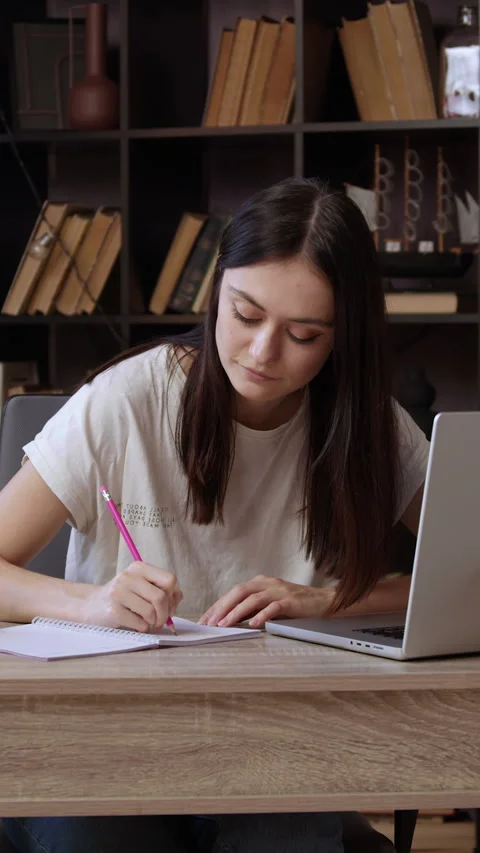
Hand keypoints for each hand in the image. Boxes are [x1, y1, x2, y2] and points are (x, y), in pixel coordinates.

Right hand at [80, 561, 182, 631]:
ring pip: (151, 611)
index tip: (169, 606)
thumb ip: (161, 589)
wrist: (91, 606)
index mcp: (139, 568)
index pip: (170, 579)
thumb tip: (177, 599)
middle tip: (160, 621)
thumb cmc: (123, 598)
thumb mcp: (141, 586)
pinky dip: (143, 628)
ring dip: (153, 622)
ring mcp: (118, 593)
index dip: (174, 596)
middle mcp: (128, 577)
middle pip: (161, 597)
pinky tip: (136, 625)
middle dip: (165, 614)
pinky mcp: (112, 610)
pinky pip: (139, 623)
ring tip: (148, 623)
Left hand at [198, 574, 334, 628]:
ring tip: (225, 625)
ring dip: (236, 612)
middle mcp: (267, 583)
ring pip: (253, 599)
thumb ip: (252, 608)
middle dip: (222, 608)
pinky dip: (262, 615)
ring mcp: (279, 591)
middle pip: (239, 592)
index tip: (205, 619)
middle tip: (210, 623)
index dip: (218, 606)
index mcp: (259, 583)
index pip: (233, 593)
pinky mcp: (291, 601)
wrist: (322, 601)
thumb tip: (228, 619)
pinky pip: (273, 607)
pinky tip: (253, 624)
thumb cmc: (293, 605)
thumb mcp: (269, 604)